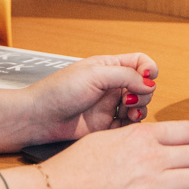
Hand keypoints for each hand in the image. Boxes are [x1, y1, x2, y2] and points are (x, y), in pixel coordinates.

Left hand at [21, 54, 160, 143]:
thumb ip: (125, 76)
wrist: (39, 118)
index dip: (148, 69)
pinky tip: (122, 123)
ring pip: (139, 107)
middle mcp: (111, 86)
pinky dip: (131, 125)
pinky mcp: (106, 126)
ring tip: (129, 112)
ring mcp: (109, 106)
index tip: (149, 76)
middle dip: (143, 93)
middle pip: (143, 87)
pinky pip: (128, 126)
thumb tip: (149, 83)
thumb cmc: (59, 90)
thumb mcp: (94, 74)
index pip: (139, 62)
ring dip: (140, 110)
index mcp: (109, 67)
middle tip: (129, 99)